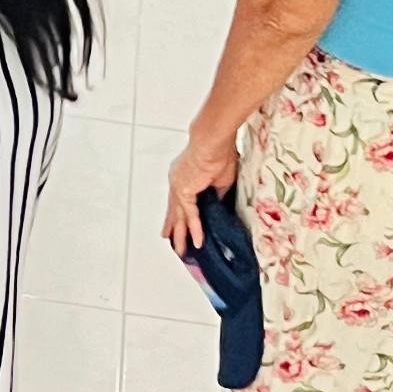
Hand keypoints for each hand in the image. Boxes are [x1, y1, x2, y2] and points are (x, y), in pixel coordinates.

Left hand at [163, 126, 239, 252]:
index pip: (180, 200)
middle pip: (175, 209)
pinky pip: (191, 215)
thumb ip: (217, 194)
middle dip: (174, 226)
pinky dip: (195, 229)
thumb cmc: (220, 152)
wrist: (214, 141)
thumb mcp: (221, 178)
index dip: (179, 213)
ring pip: (180, 216)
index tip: (177, 224)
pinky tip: (198, 242)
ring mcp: (179, 186)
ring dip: (181, 234)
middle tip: (172, 241)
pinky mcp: (185, 191)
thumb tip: (218, 207)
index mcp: (184, 175)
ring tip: (181, 250)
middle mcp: (177, 180)